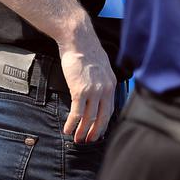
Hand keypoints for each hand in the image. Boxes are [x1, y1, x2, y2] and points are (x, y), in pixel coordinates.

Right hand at [57, 23, 117, 142]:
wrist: (78, 39)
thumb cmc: (86, 49)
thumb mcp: (101, 65)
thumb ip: (101, 79)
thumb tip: (97, 89)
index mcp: (111, 84)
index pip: (110, 109)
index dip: (104, 123)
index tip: (98, 130)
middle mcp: (105, 89)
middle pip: (102, 117)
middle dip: (95, 131)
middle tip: (88, 140)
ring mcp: (93, 91)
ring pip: (89, 118)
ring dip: (82, 131)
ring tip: (77, 139)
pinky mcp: (80, 90)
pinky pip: (77, 112)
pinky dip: (72, 123)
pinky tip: (68, 129)